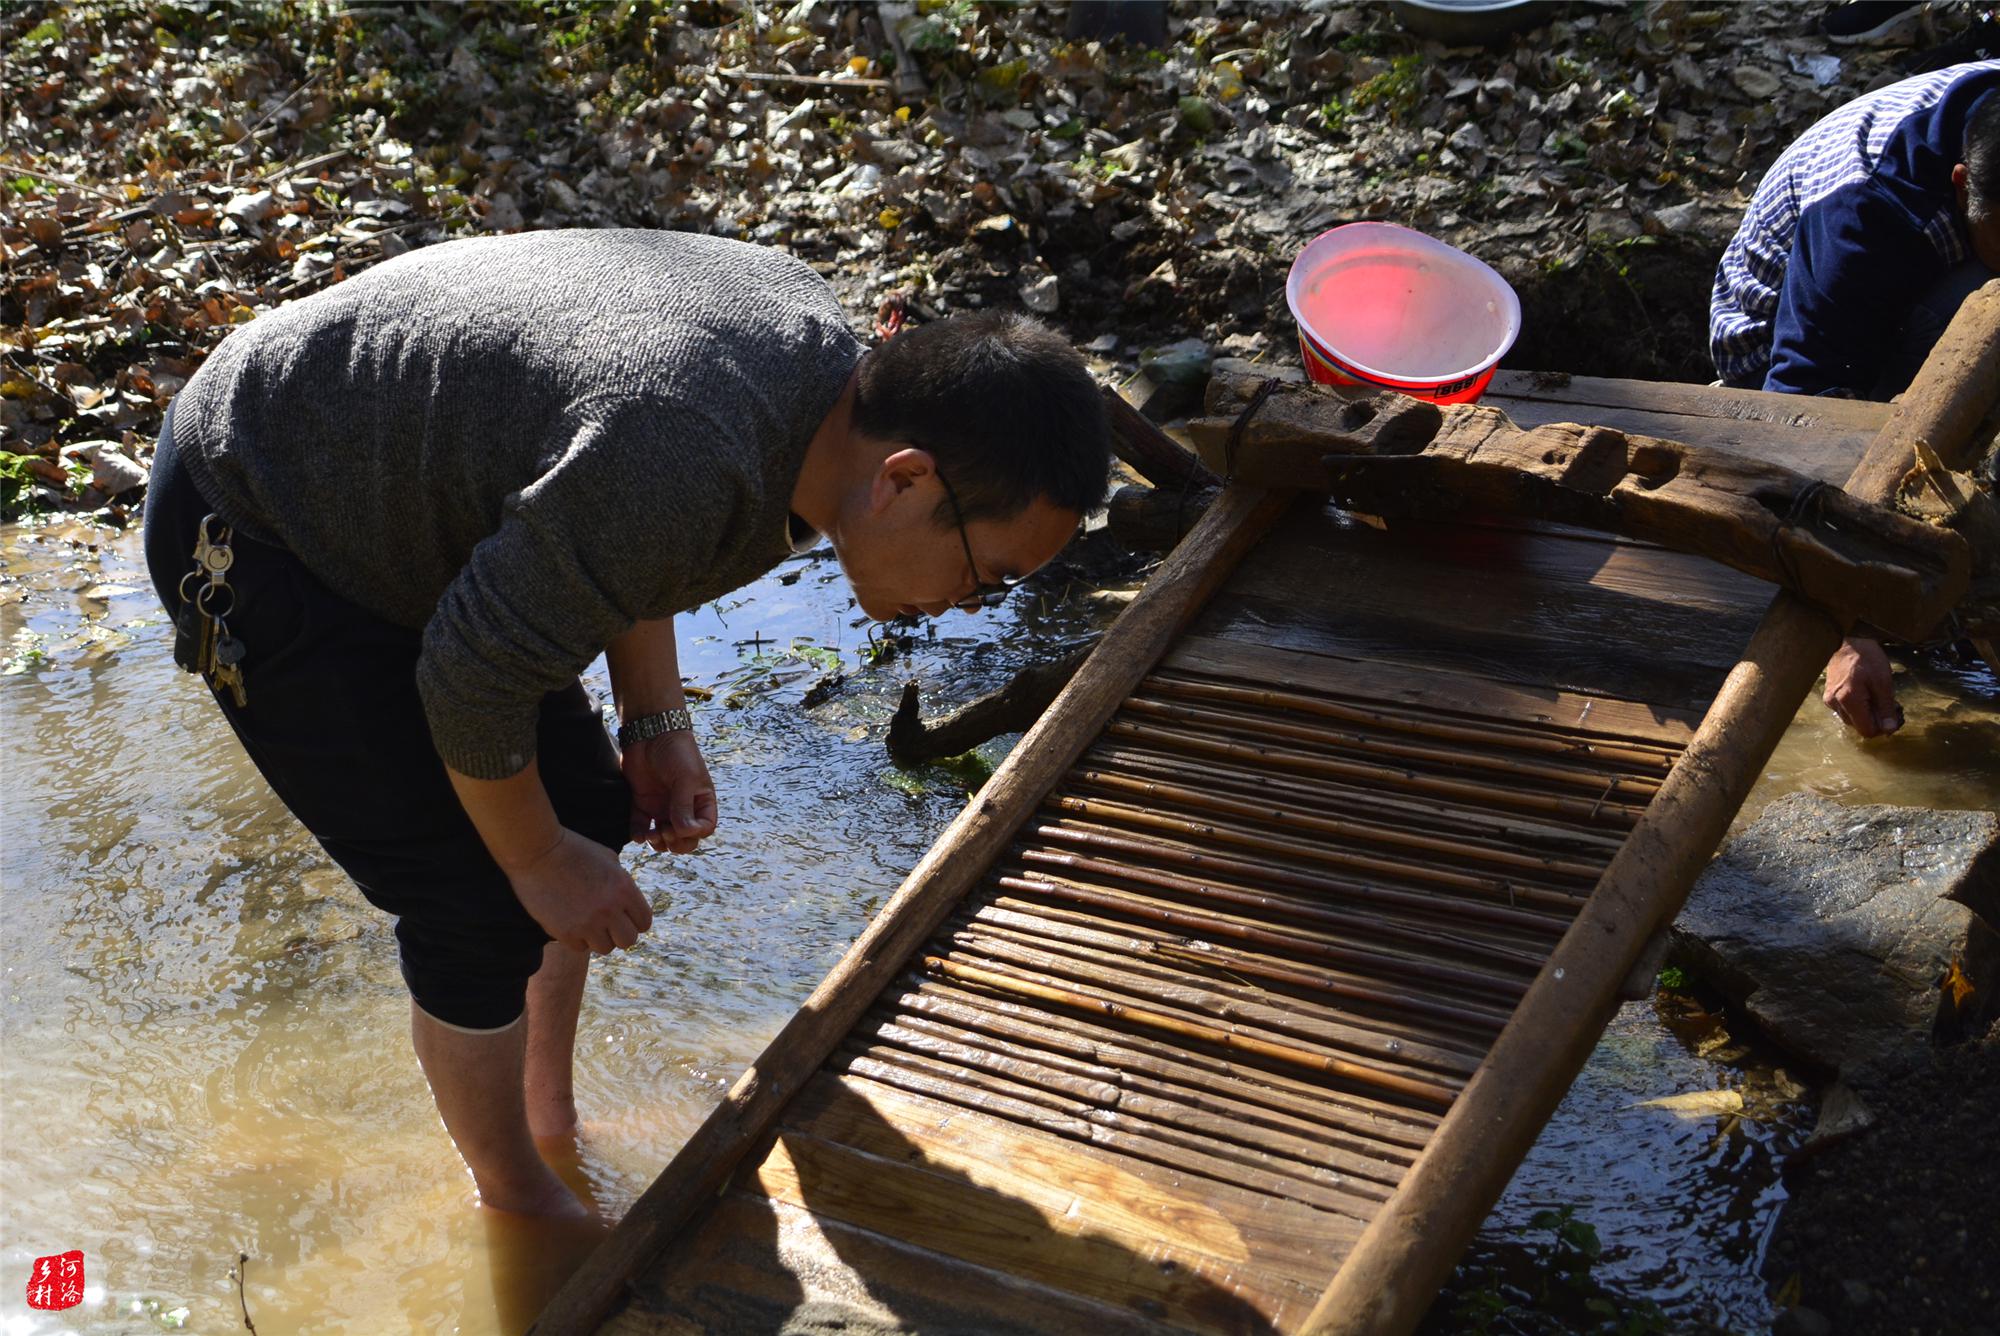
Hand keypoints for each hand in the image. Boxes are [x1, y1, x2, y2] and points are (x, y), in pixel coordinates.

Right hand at [505, 828, 652, 954]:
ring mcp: (588, 923)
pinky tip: (570, 921)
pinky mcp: (565, 932)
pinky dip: (577, 938)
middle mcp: (610, 909)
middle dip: (619, 933)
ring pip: (605, 948)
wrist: (537, 851)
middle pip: (628, 940)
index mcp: (624, 889)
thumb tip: (628, 904)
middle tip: (606, 924)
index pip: (644, 922)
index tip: (623, 917)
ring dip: (598, 938)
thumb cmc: (573, 850)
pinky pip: (581, 947)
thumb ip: (622, 883)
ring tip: (587, 922)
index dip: (634, 920)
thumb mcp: (608, 859)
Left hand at [623, 729, 717, 853]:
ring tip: (651, 834)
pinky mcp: (642, 804)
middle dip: (676, 843)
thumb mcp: (686, 779)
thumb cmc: (676, 752)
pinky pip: (641, 827)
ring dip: (658, 843)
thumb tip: (685, 833)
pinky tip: (638, 834)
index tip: (682, 827)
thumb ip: (684, 806)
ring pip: (663, 838)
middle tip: (665, 832)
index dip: (694, 834)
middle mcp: (683, 807)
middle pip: (684, 838)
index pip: (704, 828)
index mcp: (701, 801)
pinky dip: (639, 835)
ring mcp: (662, 807)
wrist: (650, 733)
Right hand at [1823, 636, 1902, 737]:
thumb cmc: (1866, 658)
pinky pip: (1845, 711)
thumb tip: (1890, 729)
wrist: (1844, 642)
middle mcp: (1836, 704)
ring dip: (1865, 714)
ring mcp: (1830, 701)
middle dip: (1874, 719)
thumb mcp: (1883, 681)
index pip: (1866, 730)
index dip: (1882, 727)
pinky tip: (1862, 693)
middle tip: (1886, 702)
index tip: (1892, 713)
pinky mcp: (1828, 696)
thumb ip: (1886, 707)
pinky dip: (1856, 707)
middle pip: (1859, 726)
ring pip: (1852, 720)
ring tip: (1874, 696)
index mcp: (1850, 701)